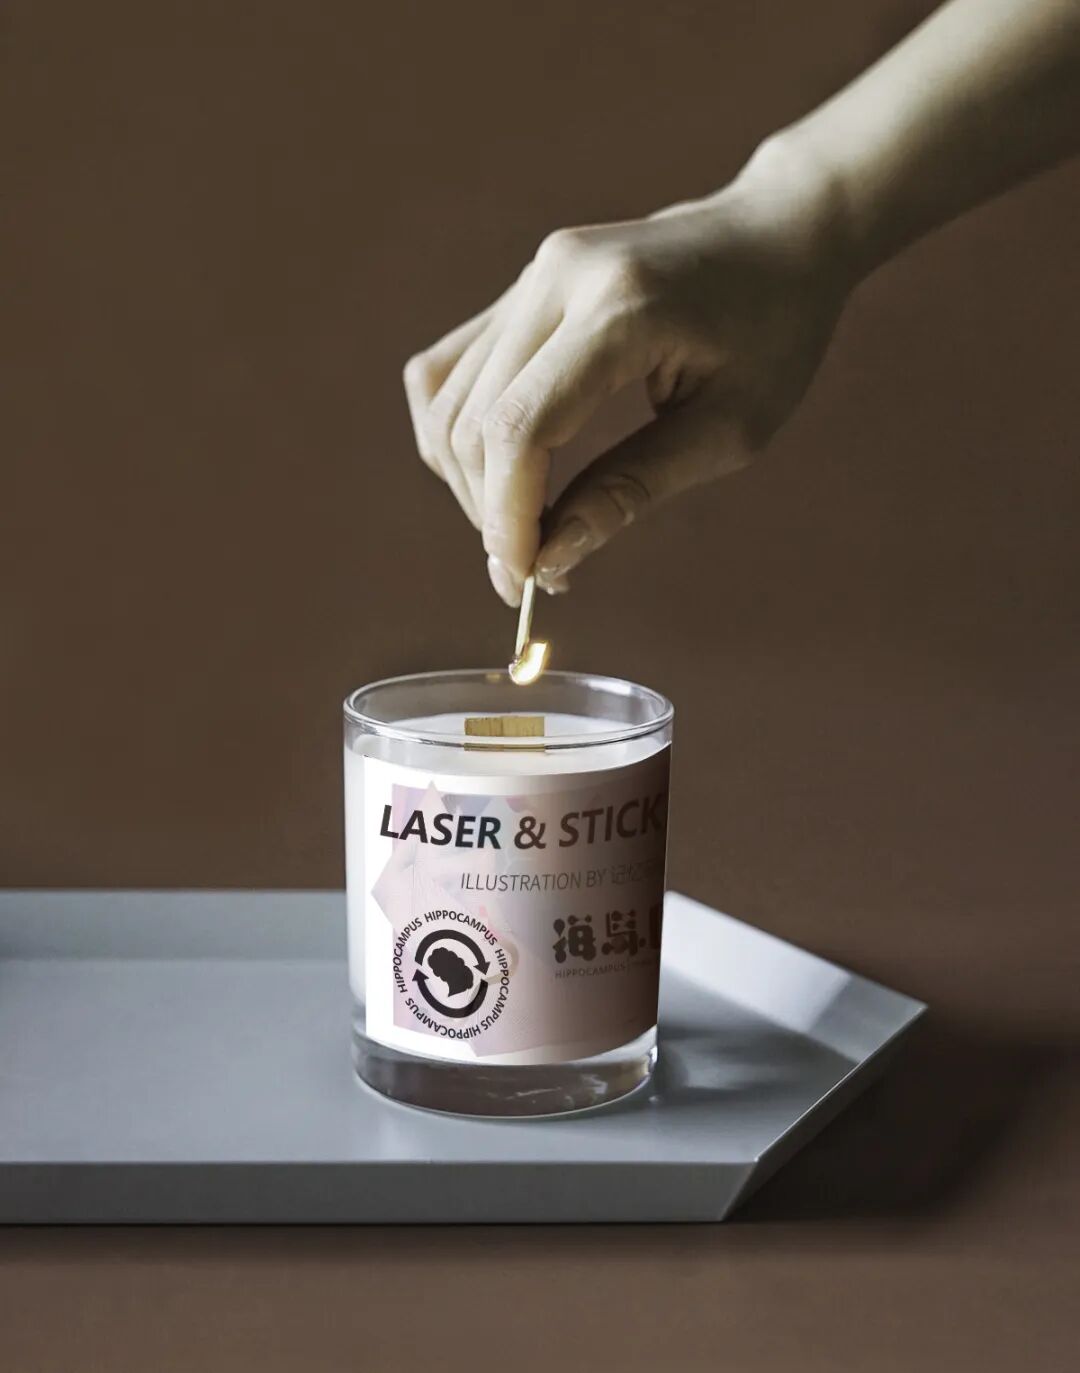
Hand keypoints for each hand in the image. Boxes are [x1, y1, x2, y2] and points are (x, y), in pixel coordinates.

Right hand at [404, 140, 852, 604]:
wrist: (777, 234)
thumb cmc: (774, 334)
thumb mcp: (730, 430)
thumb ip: (633, 491)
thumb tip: (551, 558)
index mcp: (621, 307)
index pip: (521, 426)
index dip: (508, 516)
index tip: (523, 582)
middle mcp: (558, 277)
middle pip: (475, 422)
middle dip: (491, 514)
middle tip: (537, 574)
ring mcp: (530, 275)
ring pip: (448, 403)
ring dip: (470, 483)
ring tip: (526, 531)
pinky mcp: (519, 287)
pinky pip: (449, 373)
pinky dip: (461, 437)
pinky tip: (500, 478)